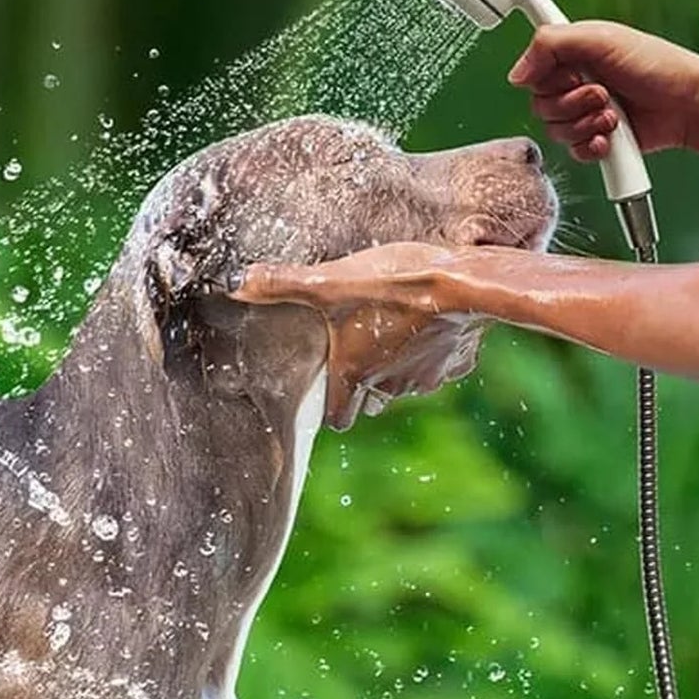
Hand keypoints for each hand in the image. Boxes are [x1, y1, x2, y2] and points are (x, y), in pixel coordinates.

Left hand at [231, 245, 476, 429]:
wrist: (463, 283)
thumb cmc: (393, 284)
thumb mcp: (330, 281)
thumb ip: (282, 283)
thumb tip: (235, 282)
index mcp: (355, 374)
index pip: (339, 417)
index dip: (332, 408)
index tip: (330, 394)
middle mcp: (389, 384)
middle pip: (371, 404)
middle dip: (362, 390)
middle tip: (357, 359)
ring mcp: (426, 377)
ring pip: (405, 387)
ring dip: (396, 371)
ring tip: (391, 339)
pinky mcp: (457, 361)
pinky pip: (441, 369)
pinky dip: (432, 357)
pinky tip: (429, 330)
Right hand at [509, 20, 698, 162]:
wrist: (688, 106)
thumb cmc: (658, 66)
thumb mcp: (602, 39)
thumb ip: (551, 43)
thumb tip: (517, 72)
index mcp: (573, 56)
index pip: (533, 72)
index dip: (546, 77)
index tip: (571, 71)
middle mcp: (576, 85)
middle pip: (541, 105)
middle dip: (571, 103)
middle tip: (602, 93)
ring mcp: (585, 115)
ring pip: (555, 131)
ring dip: (585, 124)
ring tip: (614, 114)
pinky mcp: (596, 142)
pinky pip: (573, 153)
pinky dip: (591, 147)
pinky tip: (611, 137)